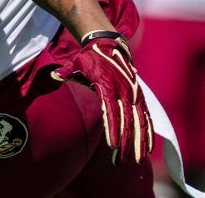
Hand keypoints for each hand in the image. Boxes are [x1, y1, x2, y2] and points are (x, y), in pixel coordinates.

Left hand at [51, 33, 152, 163]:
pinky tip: (149, 147)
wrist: (108, 45)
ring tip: (138, 160)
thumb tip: (55, 76)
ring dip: (140, 142)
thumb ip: (67, 73)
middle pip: (126, 121)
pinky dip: (149, 132)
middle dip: (124, 142)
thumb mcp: (76, 64)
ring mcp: (134, 94)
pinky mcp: (140, 97)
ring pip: (140, 122)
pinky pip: (147, 117)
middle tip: (120, 160)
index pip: (111, 111)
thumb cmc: (89, 58)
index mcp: (107, 85)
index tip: (112, 145)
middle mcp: (124, 91)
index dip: (112, 129)